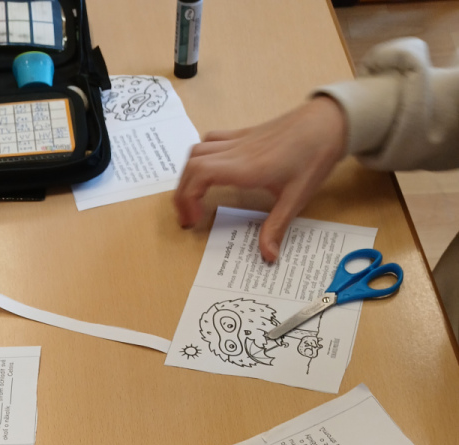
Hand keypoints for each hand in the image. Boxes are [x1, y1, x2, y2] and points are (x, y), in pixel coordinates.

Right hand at [174, 96, 347, 261]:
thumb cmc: (314, 155)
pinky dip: (201, 158)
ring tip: (195, 198)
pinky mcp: (244, 135)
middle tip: (189, 217)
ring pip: (197, 150)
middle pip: (191, 164)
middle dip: (182, 193)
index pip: (198, 175)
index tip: (194, 221)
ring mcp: (238, 140)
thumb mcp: (297, 197)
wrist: (330, 120)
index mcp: (245, 167)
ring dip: (189, 175)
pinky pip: (211, 142)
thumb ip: (277, 227)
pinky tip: (211, 174)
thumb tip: (268, 256)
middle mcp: (236, 151)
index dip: (187, 199)